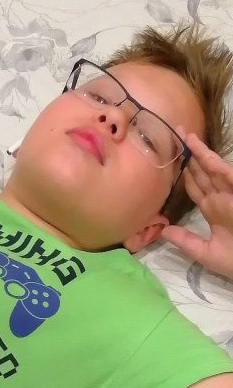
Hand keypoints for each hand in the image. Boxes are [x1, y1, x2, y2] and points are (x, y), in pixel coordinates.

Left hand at [161, 131, 232, 280]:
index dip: (183, 173)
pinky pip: (227, 175)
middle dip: (189, 156)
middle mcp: (221, 198)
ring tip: (186, 135)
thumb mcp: (205, 253)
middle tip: (174, 135)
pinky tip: (202, 153)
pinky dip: (216, 164)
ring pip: (213, 168)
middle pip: (202, 173)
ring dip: (200, 152)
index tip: (169, 160)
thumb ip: (185, 241)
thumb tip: (162, 231)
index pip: (195, 187)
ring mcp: (231, 195)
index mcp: (213, 210)